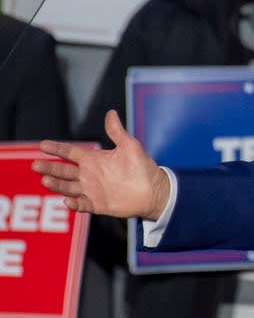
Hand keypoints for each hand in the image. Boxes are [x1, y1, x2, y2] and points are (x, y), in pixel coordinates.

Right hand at [33, 110, 169, 219]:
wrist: (155, 190)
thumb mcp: (130, 146)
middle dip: (49, 168)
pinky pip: (82, 205)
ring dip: (57, 185)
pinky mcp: (98, 205)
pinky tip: (67, 201)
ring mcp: (92, 190)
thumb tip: (111, 112)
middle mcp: (88, 175)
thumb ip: (117, 132)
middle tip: (35, 165)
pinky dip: (75, 204)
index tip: (42, 145)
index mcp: (93, 160)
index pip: (69, 153)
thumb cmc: (142, 166)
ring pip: (68, 188)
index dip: (56, 149)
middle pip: (63, 171)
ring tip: (45, 180)